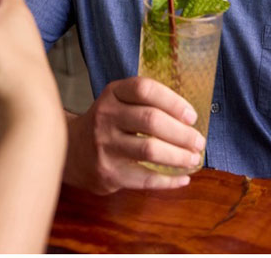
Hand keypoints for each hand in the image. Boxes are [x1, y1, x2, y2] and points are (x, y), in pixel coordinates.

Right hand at [63, 76, 204, 194]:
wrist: (72, 151)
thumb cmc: (107, 124)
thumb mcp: (118, 102)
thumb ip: (146, 103)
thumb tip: (189, 119)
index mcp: (113, 94)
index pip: (145, 89)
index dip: (173, 101)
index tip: (192, 116)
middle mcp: (106, 116)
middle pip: (151, 121)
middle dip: (182, 133)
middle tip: (199, 141)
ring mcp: (105, 145)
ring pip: (150, 150)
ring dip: (179, 156)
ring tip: (193, 158)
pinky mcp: (108, 172)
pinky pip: (145, 178)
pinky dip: (168, 180)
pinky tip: (182, 179)